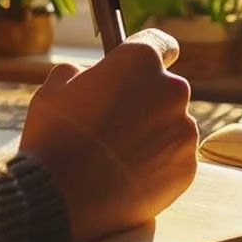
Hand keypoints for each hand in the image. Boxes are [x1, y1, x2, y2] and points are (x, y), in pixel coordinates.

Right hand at [19, 29, 197, 241]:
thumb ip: (80, 72)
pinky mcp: (187, 167)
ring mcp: (184, 131)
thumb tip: (88, 75)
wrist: (63, 198)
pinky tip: (128, 177)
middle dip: (146, 102)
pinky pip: (174, 160)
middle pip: (165, 90)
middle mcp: (172, 90)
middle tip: (115, 125)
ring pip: (171, 126)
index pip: (160, 43)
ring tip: (117, 158)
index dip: (151, 52)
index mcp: (141, 61)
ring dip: (152, 135)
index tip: (144, 67)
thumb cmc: (54, 137)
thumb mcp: (55, 88)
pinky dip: (158, 166)